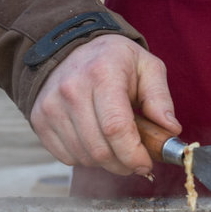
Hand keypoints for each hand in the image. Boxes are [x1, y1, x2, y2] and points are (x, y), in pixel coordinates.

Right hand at [29, 33, 179, 176]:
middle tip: (136, 160)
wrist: (68, 47)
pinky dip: (85, 158)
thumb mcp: (146, 66)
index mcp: (102, 74)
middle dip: (123, 164)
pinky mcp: (39, 119)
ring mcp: (51, 106)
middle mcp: (72, 90)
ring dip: (105, 163)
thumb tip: (171, 129)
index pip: (116, 128)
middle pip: (99, 149)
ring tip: (116, 147)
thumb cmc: (113, 60)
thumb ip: (160, 97)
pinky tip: (95, 141)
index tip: (146, 163)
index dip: (133, 154)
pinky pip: (66, 157)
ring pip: (83, 157)